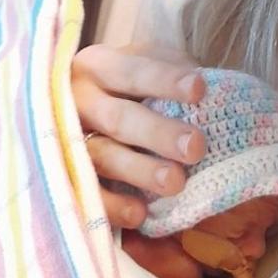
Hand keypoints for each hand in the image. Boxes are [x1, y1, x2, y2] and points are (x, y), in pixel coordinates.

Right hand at [72, 43, 206, 227]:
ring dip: (139, 170)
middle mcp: (76, 99)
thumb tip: (215, 93)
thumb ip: (172, 73)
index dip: (165, 80)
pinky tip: (140, 213)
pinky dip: (111, 204)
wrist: (89, 104)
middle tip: (195, 147)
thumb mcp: (149, 64)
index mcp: (99, 66)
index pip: (133, 71)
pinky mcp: (62, 175)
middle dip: (158, 133)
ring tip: (176, 182)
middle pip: (118, 118)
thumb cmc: (134, 85)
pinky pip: (85, 192)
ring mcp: (64, 139)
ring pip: (102, 156)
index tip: (200, 90)